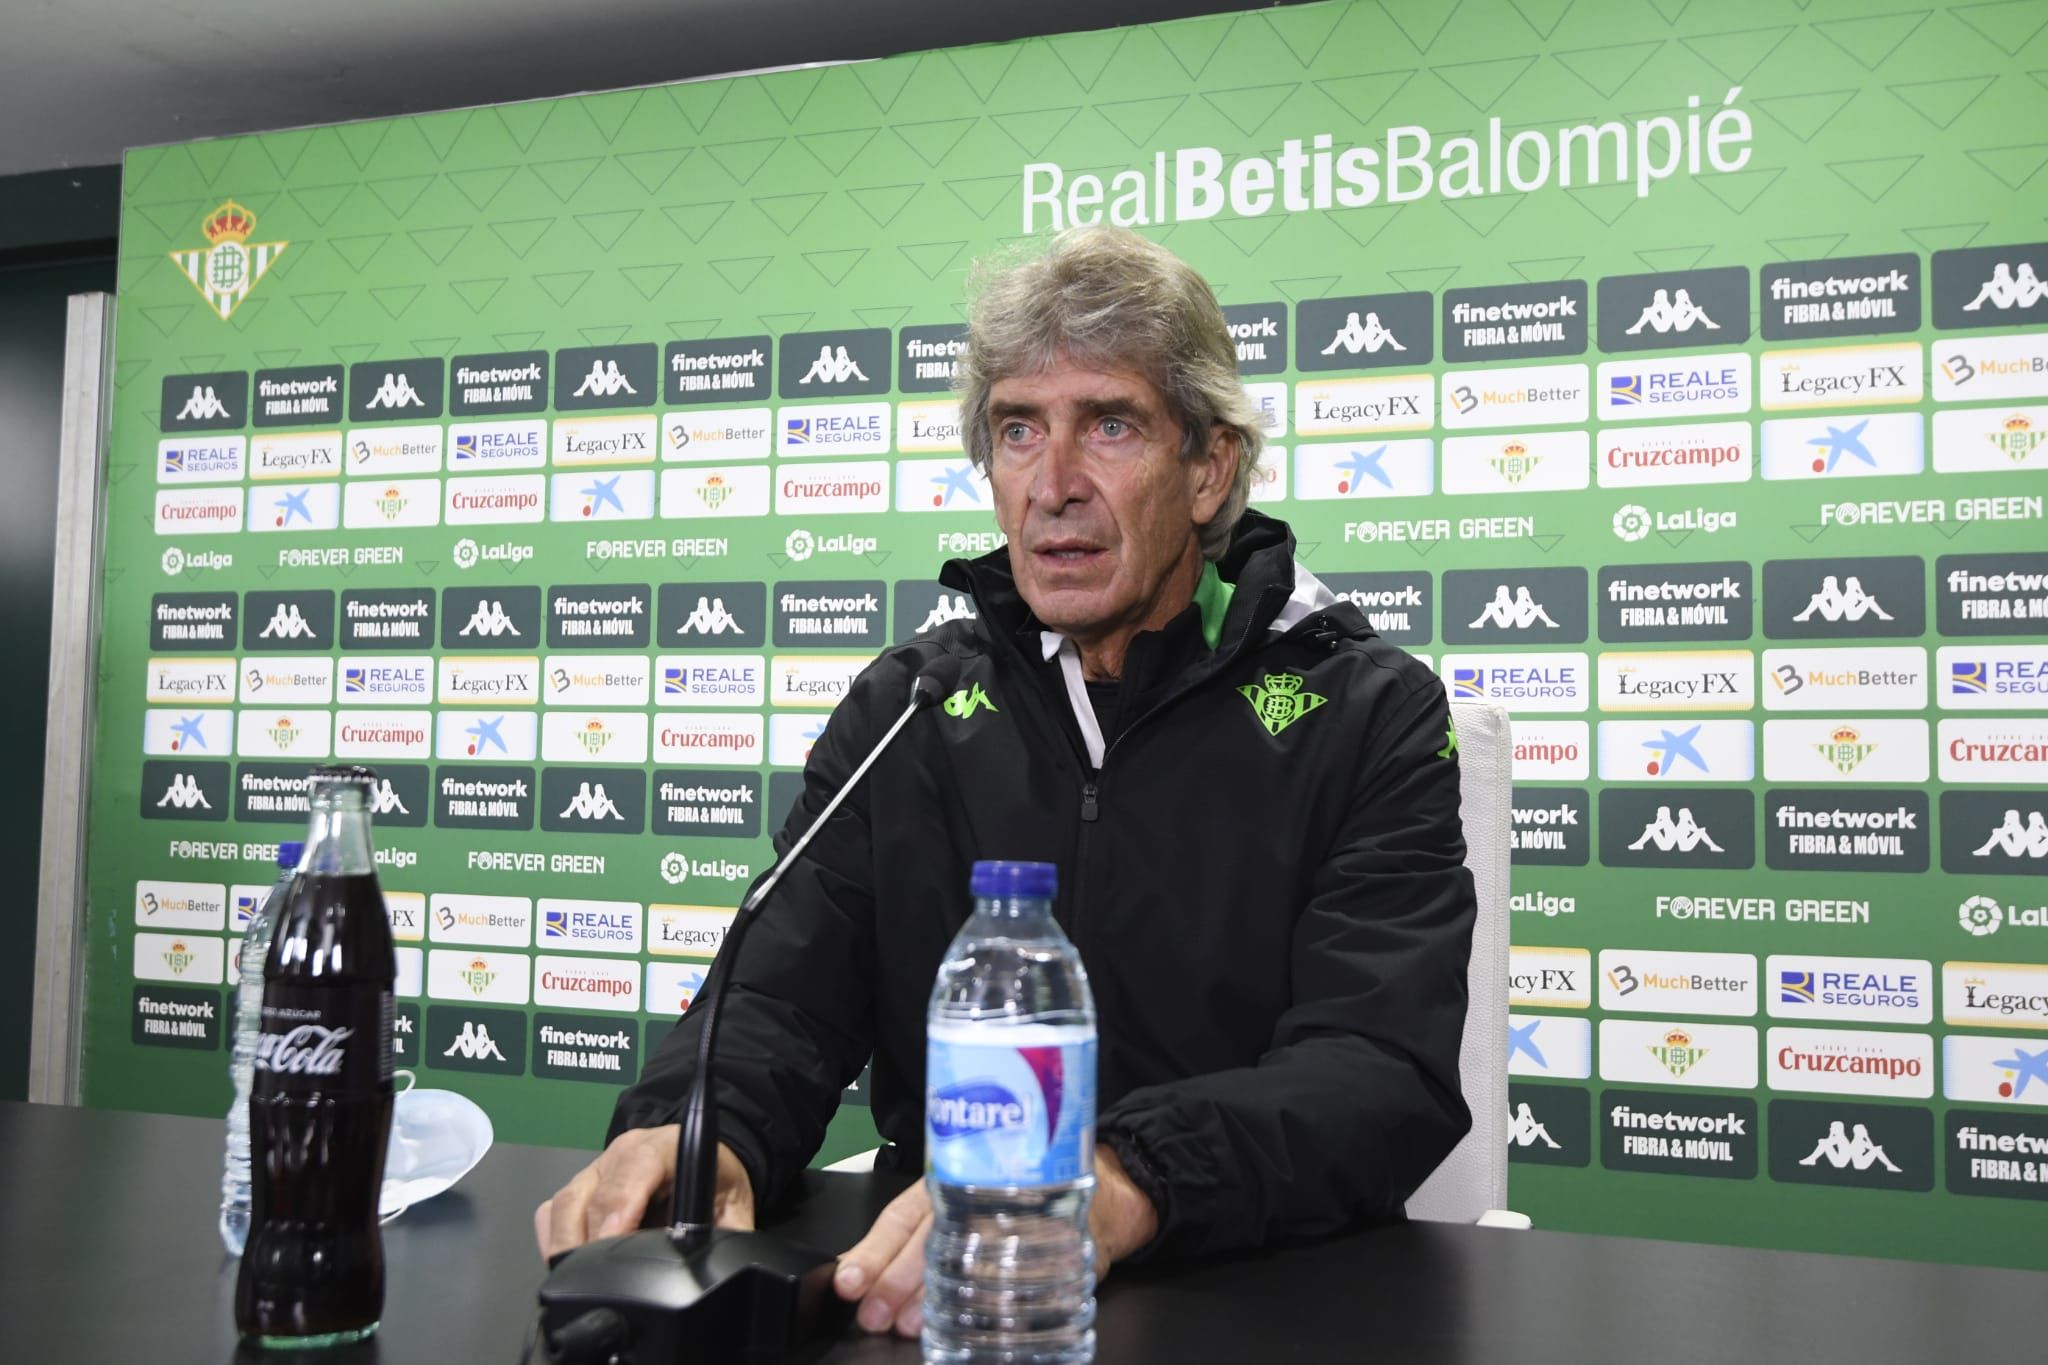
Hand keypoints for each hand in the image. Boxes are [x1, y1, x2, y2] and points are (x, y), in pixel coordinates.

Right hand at [534, 1129, 753, 1259]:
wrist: (705, 1159)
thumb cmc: (715, 1178)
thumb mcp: (733, 1202)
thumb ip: (728, 1231)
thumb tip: (724, 1266)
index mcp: (663, 1147)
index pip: (633, 1170)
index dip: (619, 1209)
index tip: (612, 1244)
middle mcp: (622, 1154)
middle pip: (589, 1195)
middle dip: (588, 1242)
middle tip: (595, 1281)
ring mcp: (596, 1169)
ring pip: (565, 1206)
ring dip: (567, 1246)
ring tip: (581, 1281)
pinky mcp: (580, 1188)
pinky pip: (553, 1213)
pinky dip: (555, 1241)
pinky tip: (569, 1266)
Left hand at [831, 1143, 1159, 1338]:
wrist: (1107, 1193)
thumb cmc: (1025, 1198)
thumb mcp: (972, 1205)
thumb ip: (926, 1237)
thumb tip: (868, 1278)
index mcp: (952, 1186)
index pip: (901, 1218)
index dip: (872, 1251)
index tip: (847, 1281)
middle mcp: (979, 1197)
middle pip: (929, 1239)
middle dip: (896, 1280)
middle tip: (874, 1313)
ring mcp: (1017, 1219)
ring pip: (969, 1255)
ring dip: (934, 1295)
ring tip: (910, 1323)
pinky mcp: (1052, 1242)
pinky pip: (1021, 1268)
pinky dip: (995, 1297)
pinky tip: (975, 1318)